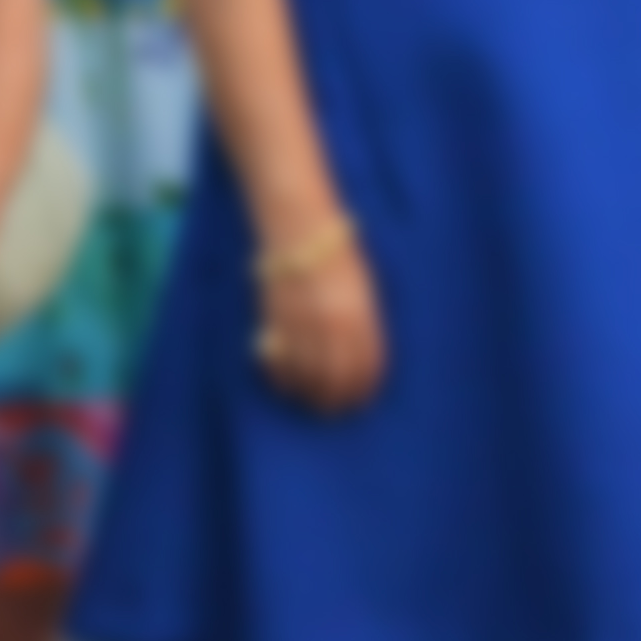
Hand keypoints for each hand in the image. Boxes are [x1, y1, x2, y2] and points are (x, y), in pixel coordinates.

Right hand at [254, 230, 385, 414]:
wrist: (300, 230)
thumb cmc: (341, 256)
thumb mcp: (366, 290)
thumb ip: (365, 325)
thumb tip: (363, 360)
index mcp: (360, 318)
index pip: (365, 368)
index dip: (363, 390)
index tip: (361, 402)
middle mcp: (331, 326)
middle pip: (335, 379)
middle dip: (336, 400)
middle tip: (335, 410)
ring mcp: (300, 324)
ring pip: (305, 375)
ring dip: (309, 395)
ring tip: (312, 404)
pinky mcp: (273, 319)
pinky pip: (277, 361)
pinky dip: (282, 378)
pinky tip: (287, 385)